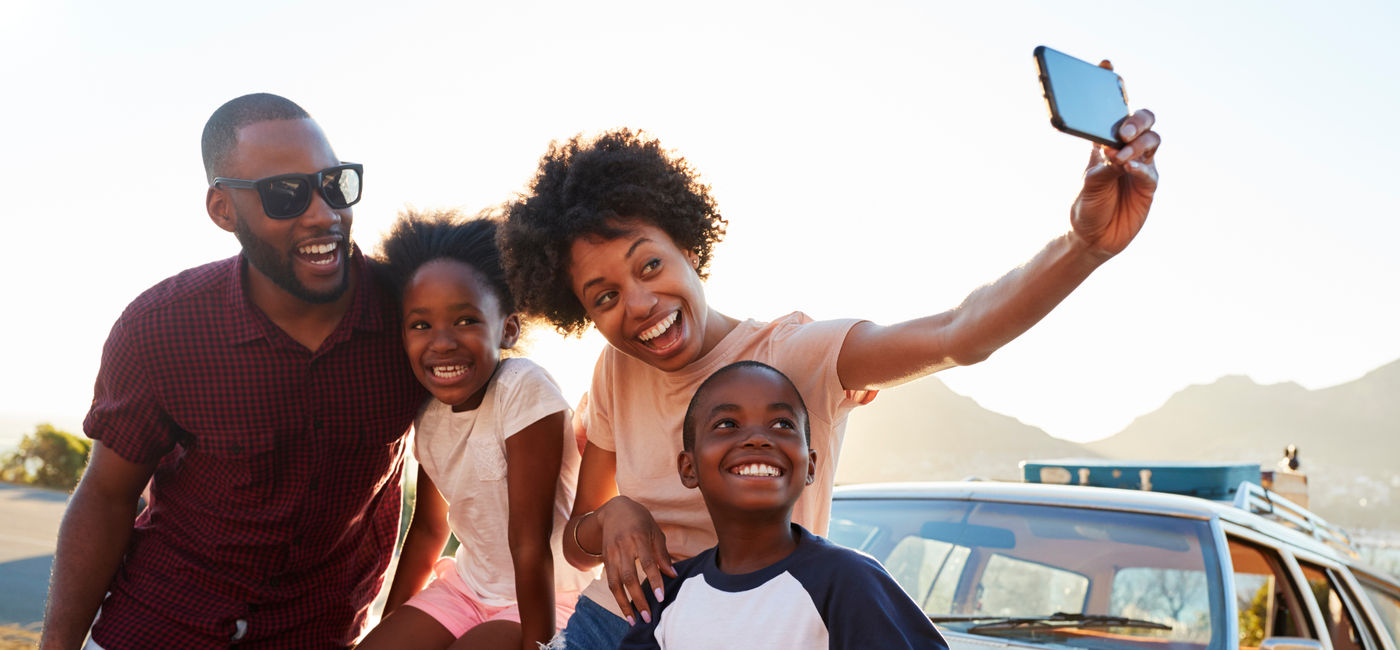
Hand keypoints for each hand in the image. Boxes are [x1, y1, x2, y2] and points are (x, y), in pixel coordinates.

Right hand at [596, 496, 675, 624]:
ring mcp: (611, 554)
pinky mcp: (604, 560)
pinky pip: (610, 582)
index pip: (647, 562)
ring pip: (615, 583)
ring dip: (624, 604)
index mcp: (639, 537)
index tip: (660, 597)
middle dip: (638, 599)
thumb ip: (662, 554)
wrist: (613, 510)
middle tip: (647, 617)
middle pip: (629, 577)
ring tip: (633, 620)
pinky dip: (617, 597)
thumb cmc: (640, 520)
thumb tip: (673, 575)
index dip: (654, 580)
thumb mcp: (655, 531)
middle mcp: (622, 547)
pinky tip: (626, 609)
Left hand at [1070, 61, 1159, 258]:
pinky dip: (1140, 166)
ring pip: (1152, 140)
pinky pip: (1150, 170)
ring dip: (1138, 144)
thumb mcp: (1086, 187)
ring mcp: (1140, 166)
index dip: (1112, 86)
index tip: (1106, 64)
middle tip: (1121, 131)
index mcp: (1104, 143)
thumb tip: (1113, 153)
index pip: (1112, 110)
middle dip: (1135, 120)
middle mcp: (1125, 149)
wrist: (1093, 239)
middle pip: (1141, 121)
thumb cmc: (1086, 207)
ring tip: (1121, 156)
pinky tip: (1129, 167)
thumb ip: (1100, 169)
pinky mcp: (1148, 185)